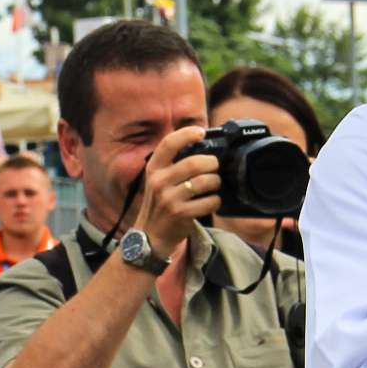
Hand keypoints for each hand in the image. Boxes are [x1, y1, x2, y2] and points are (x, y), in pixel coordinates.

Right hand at [131, 127, 222, 260]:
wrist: (151, 235)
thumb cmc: (160, 203)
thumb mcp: (158, 180)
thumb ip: (173, 163)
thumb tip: (201, 145)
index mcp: (153, 169)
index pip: (169, 143)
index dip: (186, 134)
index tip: (201, 132)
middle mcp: (159, 182)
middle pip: (194, 163)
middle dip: (211, 163)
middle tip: (214, 167)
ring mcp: (169, 199)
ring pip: (205, 182)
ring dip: (216, 182)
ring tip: (213, 185)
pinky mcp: (181, 214)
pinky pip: (209, 202)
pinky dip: (215, 201)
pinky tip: (211, 201)